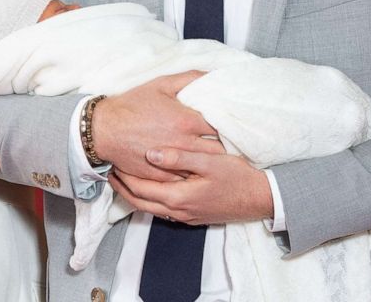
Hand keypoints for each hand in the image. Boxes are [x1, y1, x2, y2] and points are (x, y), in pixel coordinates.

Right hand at [92, 71, 224, 181]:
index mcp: (186, 121)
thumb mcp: (161, 85)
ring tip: (221, 159)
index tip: (235, 124)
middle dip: (227, 147)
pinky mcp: (163, 176)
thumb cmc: (132, 105)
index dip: (231, 125)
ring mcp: (174, 163)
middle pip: (218, 150)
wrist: (104, 129)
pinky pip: (187, 179)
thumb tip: (212, 75)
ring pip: (204, 167)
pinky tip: (199, 171)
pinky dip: (194, 175)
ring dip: (213, 163)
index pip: (222, 127)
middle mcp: (184, 144)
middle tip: (234, 143)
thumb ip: (189, 78)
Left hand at [110, 148, 273, 224]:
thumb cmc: (237, 177)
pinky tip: (149, 186)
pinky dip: (149, 198)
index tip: (113, 161)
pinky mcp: (192, 216)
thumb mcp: (209, 161)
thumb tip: (151, 154)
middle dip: (122, 187)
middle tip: (110, 170)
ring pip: (149, 208)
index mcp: (178, 197)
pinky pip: (162, 209)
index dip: (123, 176)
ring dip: (134, 194)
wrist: (259, 199)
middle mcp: (178, 211)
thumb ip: (179, 157)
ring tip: (124, 177)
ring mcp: (185, 216)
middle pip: (139, 202)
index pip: (140, 189)